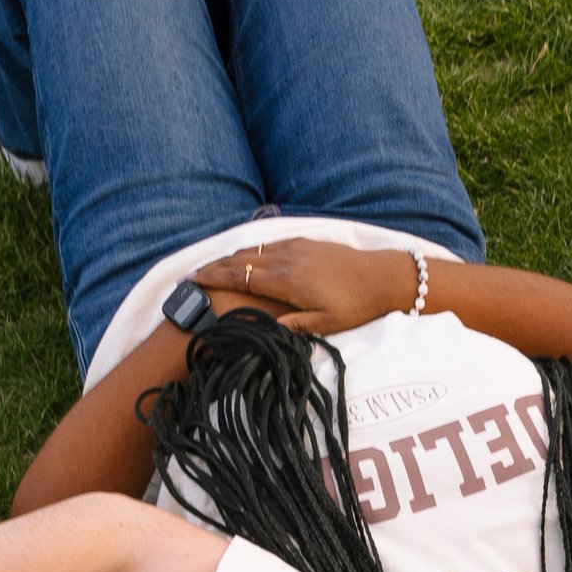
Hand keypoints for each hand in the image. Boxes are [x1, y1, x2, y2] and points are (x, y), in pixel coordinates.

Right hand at [188, 237, 422, 338]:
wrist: (382, 276)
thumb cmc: (355, 305)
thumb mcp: (325, 324)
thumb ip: (293, 326)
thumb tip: (265, 330)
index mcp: (287, 280)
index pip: (240, 275)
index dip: (213, 278)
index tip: (191, 281)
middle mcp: (287, 258)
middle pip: (240, 259)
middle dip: (213, 267)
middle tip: (189, 277)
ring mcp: (295, 246)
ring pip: (253, 249)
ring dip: (230, 258)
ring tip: (210, 269)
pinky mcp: (304, 242)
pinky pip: (268, 244)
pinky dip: (250, 251)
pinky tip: (243, 258)